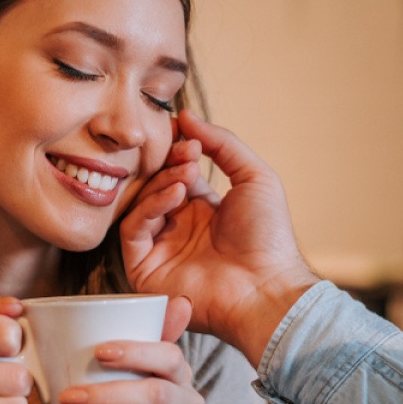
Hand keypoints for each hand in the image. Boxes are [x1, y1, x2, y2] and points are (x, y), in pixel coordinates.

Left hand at [47, 336, 202, 403]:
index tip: (98, 352)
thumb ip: (149, 335)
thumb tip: (181, 301)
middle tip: (66, 396)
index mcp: (181, 375)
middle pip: (155, 395)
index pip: (169, 356)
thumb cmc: (136, 399)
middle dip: (106, 395)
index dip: (136, 352)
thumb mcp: (143, 367)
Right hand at [120, 110, 320, 364]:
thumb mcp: (255, 177)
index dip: (178, 151)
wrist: (267, 288)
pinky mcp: (145, 267)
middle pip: (155, 184)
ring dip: (161, 182)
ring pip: (141, 204)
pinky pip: (133, 230)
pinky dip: (150, 207)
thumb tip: (187, 116)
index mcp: (202, 208)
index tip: (186, 135)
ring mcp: (160, 247)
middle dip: (169, 163)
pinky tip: (176, 196)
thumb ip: (223, 144)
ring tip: (187, 175)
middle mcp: (178, 226)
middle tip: (188, 153)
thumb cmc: (269, 239)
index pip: (175, 171)